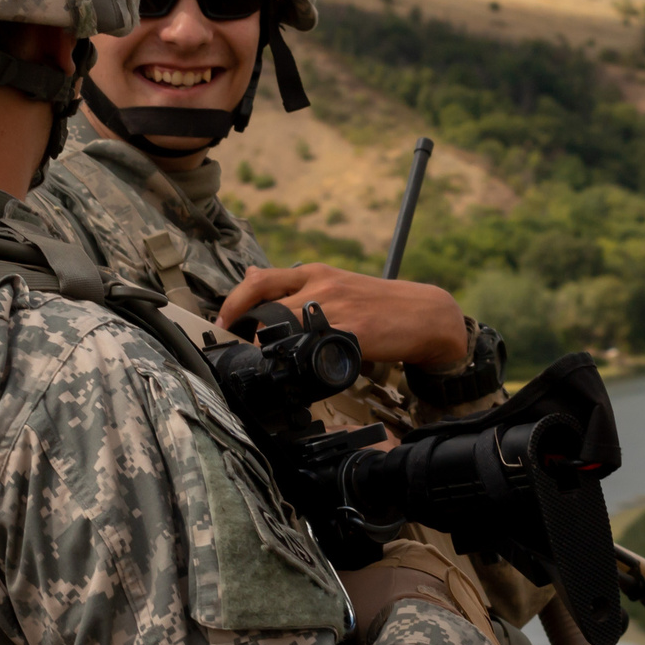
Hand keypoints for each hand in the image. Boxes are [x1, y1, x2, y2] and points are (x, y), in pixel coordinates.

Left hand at [217, 265, 468, 369]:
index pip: (259, 280)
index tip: (219, 324)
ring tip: (258, 362)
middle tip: (229, 348)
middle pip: (264, 304)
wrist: (424, 313)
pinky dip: (299, 361)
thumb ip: (294, 283)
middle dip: (241, 329)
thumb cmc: (377, 302)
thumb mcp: (333, 282)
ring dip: (265, 347)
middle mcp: (321, 285)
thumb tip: (251, 275)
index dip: (233, 303)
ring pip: (284, 327)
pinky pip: (316, 348)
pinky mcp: (353, 332)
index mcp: (314, 273)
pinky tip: (295, 371)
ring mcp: (336, 308)